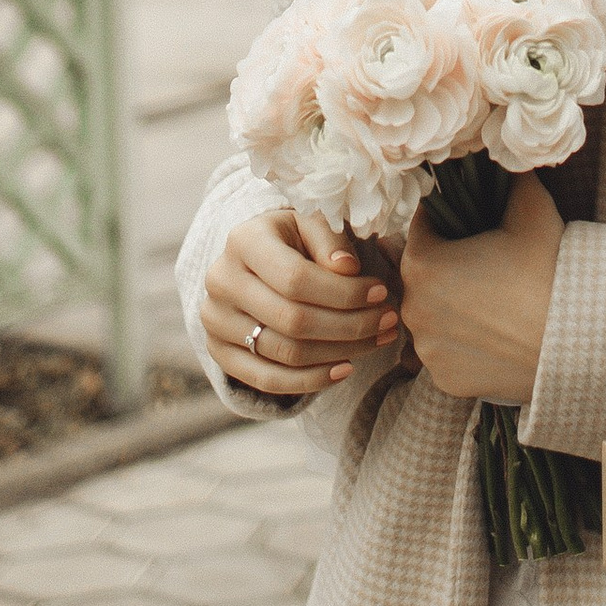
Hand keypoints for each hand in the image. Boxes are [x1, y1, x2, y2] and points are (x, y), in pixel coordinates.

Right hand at [198, 205, 400, 399]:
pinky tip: (345, 368)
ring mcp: (215, 321)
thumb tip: (348, 269)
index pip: (296, 278)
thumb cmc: (291, 241)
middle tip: (389, 321)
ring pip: (286, 353)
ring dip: (340, 352)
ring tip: (377, 341)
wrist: (251, 263)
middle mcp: (221, 282)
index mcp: (243, 241)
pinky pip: (267, 380)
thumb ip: (329, 241)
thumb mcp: (309, 225)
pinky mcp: (219, 353)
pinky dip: (311, 380)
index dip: (344, 292)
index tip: (381, 293)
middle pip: (293, 320)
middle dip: (350, 325)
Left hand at [399, 176, 563, 406]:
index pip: (421, 228)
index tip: (472, 224)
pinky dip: (464, 344)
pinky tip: (496, 335)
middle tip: (488, 263)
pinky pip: (447, 353)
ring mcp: (428, 351)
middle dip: (448, 265)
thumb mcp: (530, 208)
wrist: (580, 340)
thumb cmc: (550, 269)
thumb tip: (505, 152)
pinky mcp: (446, 381)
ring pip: (433, 316)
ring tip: (494, 302)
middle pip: (423, 274)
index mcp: (422, 263)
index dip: (447, 221)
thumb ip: (507, 176)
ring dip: (453, 306)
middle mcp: (413, 310)